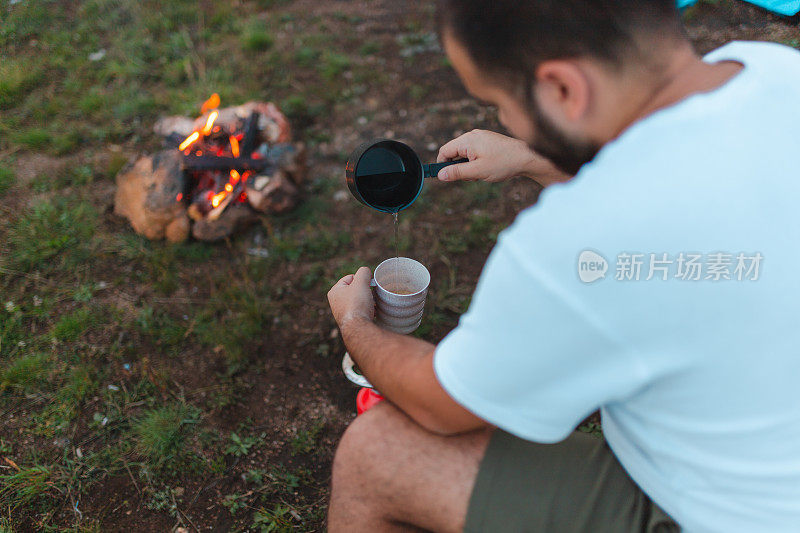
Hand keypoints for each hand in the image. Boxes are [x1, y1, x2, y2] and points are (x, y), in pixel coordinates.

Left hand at [328, 266, 374, 328]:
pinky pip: (360, 311)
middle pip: (355, 290)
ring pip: (358, 301)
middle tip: (371, 294)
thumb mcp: (361, 283)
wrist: (358, 327)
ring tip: (372, 304)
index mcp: (334, 291)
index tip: (368, 285)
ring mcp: (342, 313)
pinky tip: (372, 312)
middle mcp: (335, 302)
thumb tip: (366, 271)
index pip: (350, 277)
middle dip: (365, 291)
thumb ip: (363, 272)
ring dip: (367, 300)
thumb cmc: (357, 304)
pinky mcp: (350, 321)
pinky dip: (367, 310)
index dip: (361, 279)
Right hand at [436, 129, 566, 184]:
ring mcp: (480, 137)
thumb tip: (440, 175)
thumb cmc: (503, 163)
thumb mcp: (477, 171)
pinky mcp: (487, 140)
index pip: (444, 151)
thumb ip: (457, 172)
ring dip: (467, 166)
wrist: (526, 157)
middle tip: (471, 176)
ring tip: (482, 172)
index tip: (446, 177)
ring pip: (464, 153)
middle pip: (453, 152)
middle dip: (458, 167)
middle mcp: (472, 135)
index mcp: (468, 140)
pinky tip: (487, 167)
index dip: (442, 165)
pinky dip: (475, 161)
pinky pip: (473, 151)